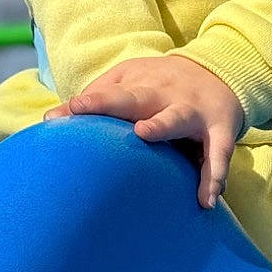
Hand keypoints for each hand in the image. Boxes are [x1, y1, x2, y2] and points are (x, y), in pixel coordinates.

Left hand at [45, 55, 244, 207]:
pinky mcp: (219, 130)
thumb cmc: (160, 87)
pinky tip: (205, 200)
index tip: (63, 113)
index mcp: (140, 83)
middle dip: (111, 102)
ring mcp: (192, 110)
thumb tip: (49, 121)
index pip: (108, 92)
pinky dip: (214, 176)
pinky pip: (218, 154)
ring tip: (145, 134)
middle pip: (135, 97)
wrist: (221, 71)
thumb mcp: (131, 82)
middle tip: (85, 109)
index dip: (87, 101)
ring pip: (177, 116)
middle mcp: (164, 94)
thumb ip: (96, 99)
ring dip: (161, 124)